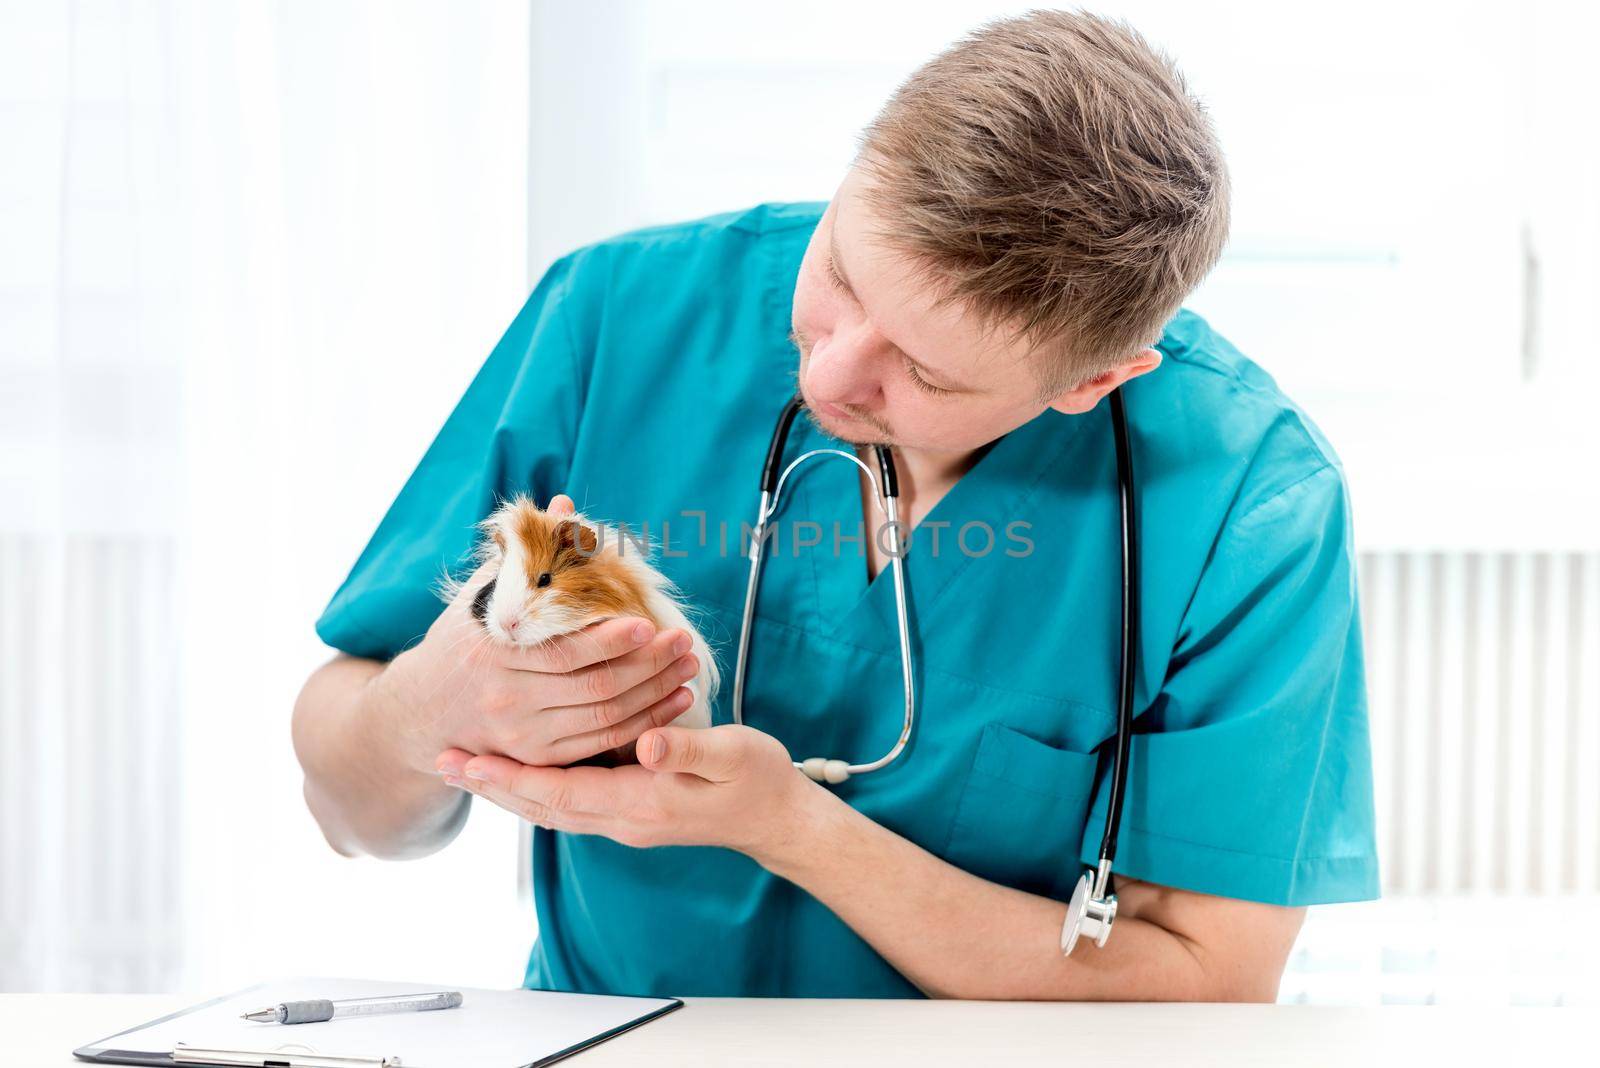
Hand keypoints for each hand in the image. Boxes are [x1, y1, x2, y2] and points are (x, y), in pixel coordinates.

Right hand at [374, 493, 702, 774]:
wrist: (421, 712)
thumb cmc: (461, 641)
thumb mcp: (480, 596)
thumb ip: (526, 556)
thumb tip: (564, 506)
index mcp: (495, 653)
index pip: (563, 650)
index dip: (610, 640)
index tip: (650, 622)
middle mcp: (507, 699)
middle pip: (593, 687)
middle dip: (648, 666)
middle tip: (686, 643)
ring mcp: (522, 735)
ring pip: (602, 719)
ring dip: (654, 696)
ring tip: (687, 669)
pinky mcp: (536, 760)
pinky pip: (598, 746)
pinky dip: (640, 726)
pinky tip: (669, 703)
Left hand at [434, 723, 821, 863]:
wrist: (778, 818)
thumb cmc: (759, 781)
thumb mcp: (733, 757)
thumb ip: (688, 751)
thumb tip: (646, 744)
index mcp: (641, 803)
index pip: (559, 793)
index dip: (511, 777)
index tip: (468, 760)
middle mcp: (623, 817)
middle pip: (541, 805)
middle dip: (491, 784)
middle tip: (444, 760)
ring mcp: (625, 816)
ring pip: (550, 805)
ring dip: (507, 785)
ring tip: (467, 764)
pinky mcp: (631, 807)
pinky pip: (570, 798)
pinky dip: (537, 783)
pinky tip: (519, 764)